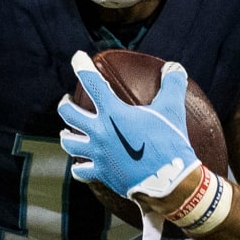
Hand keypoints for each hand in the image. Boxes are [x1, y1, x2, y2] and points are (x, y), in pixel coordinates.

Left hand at [57, 51, 201, 239]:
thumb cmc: (170, 142)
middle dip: (65, 105)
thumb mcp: (173, 110)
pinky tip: (80, 166)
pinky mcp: (101, 173)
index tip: (77, 57)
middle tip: (67, 101)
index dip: (82, 66)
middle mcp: (99, 132)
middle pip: (68, 114)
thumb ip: (172, 84)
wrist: (170, 182)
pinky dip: (79, 167)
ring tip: (68, 133)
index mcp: (113, 113)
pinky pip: (81, 171)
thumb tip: (175, 67)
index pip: (92, 82)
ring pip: (70, 143)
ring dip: (67, 136)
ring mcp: (98, 154)